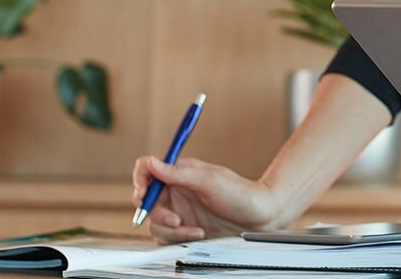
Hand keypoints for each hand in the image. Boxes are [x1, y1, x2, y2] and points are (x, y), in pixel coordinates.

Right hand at [131, 155, 281, 242]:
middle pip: (146, 201)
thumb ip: (178, 173)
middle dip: (158, 213)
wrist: (260, 218)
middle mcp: (176, 191)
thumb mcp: (209, 180)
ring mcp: (179, 211)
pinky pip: (166, 237)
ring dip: (172, 229)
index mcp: (179, 173)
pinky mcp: (184, 229)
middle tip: (175, 219)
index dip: (140, 181)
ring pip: (155, 223)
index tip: (143, 194)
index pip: (147, 171)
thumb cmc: (241, 194)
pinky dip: (178, 238)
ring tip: (195, 229)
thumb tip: (152, 163)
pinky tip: (199, 234)